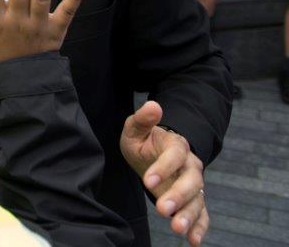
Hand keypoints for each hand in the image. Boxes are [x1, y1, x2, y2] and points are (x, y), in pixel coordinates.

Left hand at [121, 102, 208, 244]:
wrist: (155, 153)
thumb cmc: (144, 142)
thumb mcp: (136, 129)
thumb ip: (142, 119)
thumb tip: (153, 105)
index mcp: (176, 146)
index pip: (174, 156)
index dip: (163, 168)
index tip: (147, 181)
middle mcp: (190, 166)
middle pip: (190, 181)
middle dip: (178, 196)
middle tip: (162, 209)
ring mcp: (192, 184)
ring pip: (196, 200)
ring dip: (189, 215)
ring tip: (177, 229)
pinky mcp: (192, 200)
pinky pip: (201, 214)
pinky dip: (200, 227)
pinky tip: (193, 241)